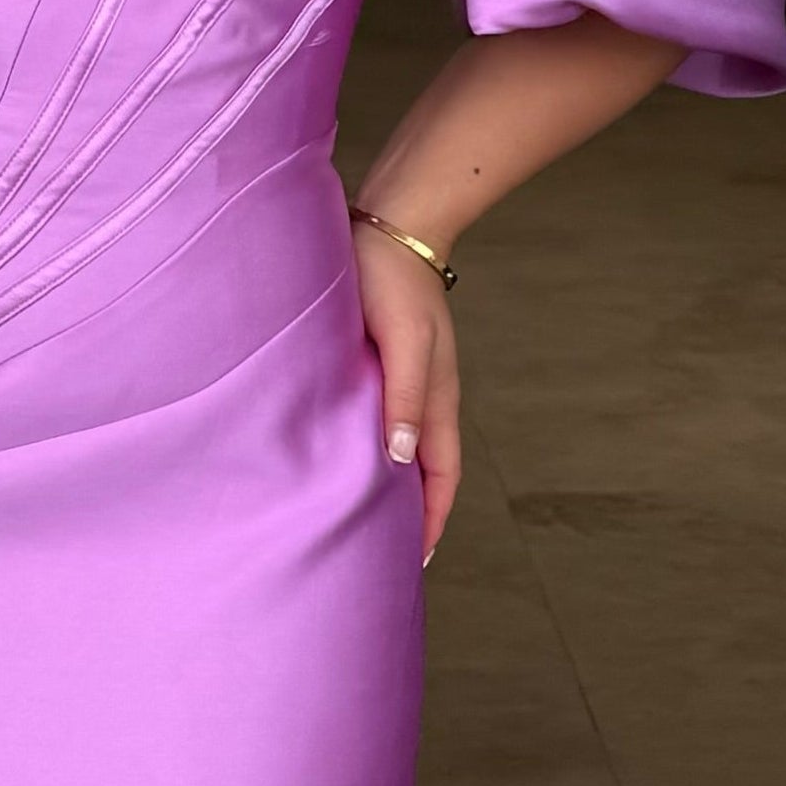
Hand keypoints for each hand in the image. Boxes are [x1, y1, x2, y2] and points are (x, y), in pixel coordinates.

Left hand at [352, 220, 462, 560]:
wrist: (387, 225)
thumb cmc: (393, 280)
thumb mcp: (406, 341)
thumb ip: (405, 398)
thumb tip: (401, 458)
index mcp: (437, 398)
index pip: (442, 476)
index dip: (433, 519)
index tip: (416, 560)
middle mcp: (422, 397)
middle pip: (423, 470)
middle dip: (411, 513)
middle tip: (384, 552)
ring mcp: (403, 381)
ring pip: (400, 448)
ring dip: (389, 483)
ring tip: (362, 517)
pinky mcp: (380, 365)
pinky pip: (379, 420)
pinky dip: (369, 448)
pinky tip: (344, 458)